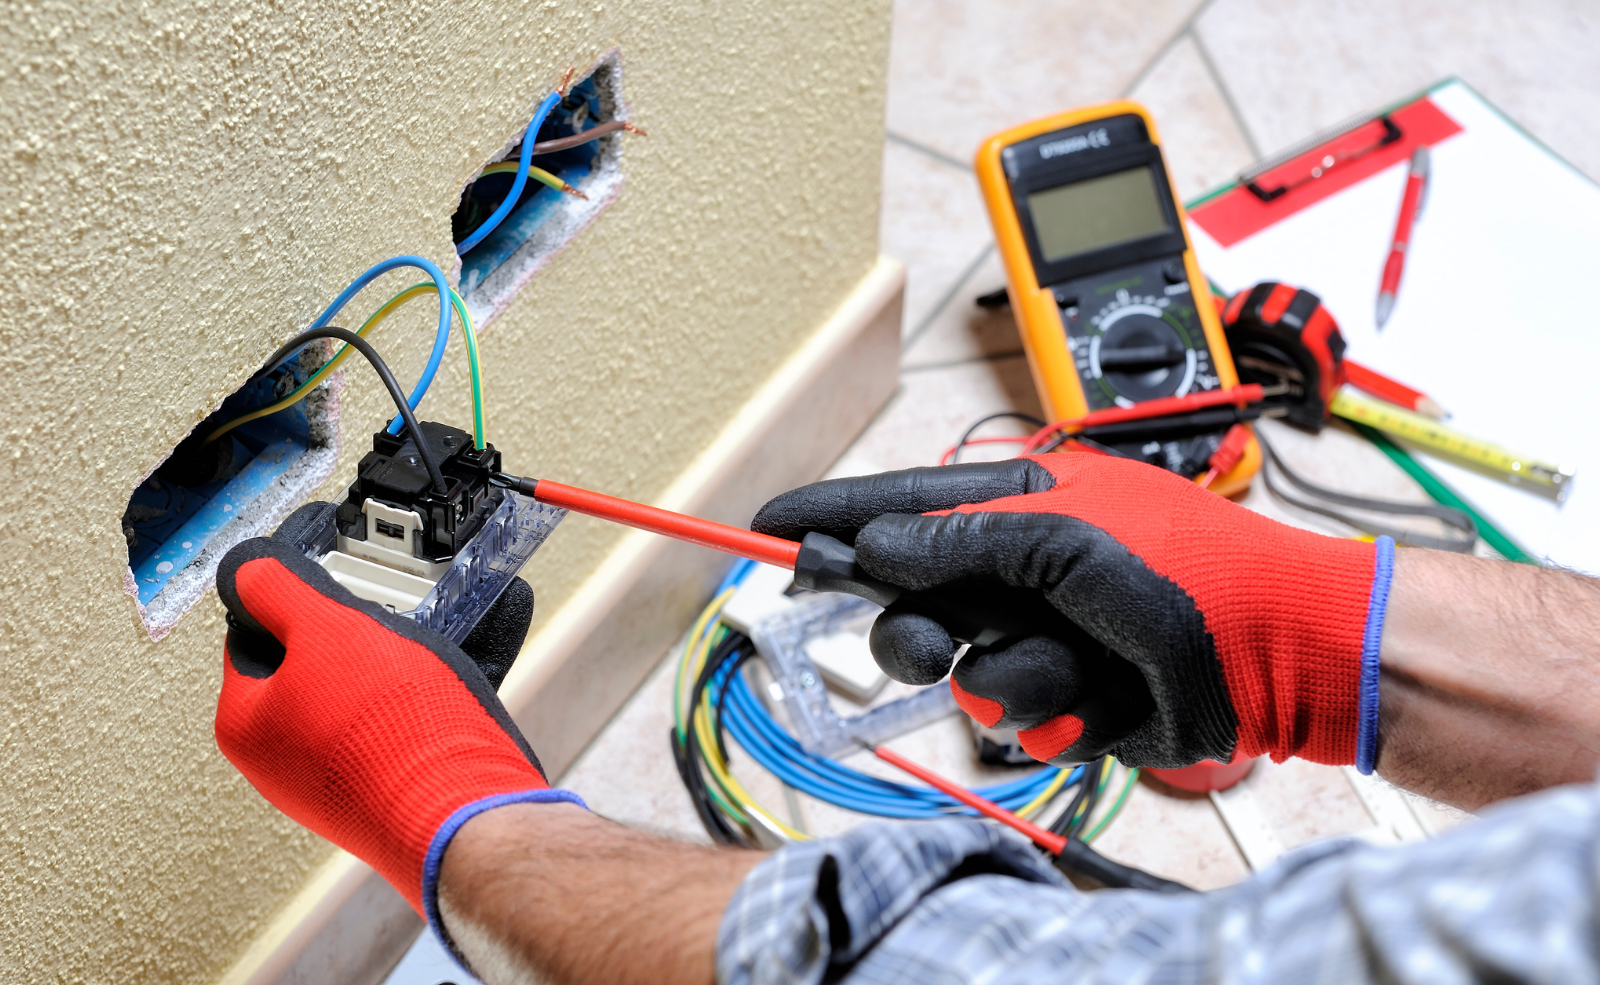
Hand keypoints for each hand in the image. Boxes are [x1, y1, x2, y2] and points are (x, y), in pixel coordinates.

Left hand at [213, 507, 581, 924]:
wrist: (466, 814)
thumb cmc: (394, 735)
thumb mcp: (327, 629)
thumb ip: (278, 587)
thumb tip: (246, 567)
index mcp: (247, 723)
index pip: (253, 630)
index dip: (295, 592)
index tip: (333, 572)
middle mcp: (282, 760)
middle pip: (311, 662)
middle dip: (356, 628)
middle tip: (391, 609)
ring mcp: (336, 778)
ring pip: (361, 691)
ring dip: (396, 659)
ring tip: (432, 642)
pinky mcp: (387, 788)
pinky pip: (398, 722)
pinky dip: (423, 696)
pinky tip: (453, 683)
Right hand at [753, 453, 1390, 770]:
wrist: (1280, 652)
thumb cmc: (1191, 571)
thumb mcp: (1064, 539)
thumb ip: (958, 541)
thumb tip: (877, 543)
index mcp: (1020, 503)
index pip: (901, 503)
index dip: (833, 515)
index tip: (767, 522)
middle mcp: (1023, 567)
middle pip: (912, 601)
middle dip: (919, 631)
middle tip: (933, 645)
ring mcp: (1044, 632)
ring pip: (962, 672)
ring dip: (1015, 678)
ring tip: (1075, 667)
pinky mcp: (1067, 694)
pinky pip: (1014, 715)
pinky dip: (1056, 712)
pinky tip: (1104, 697)